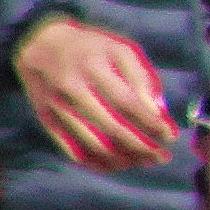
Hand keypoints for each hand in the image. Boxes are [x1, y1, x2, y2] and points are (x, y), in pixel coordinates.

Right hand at [12, 15, 173, 170]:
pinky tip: (116, 165)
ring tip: (144, 162)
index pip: (127, 103)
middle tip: (162, 156)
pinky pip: (71, 149)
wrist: (39, 44)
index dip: (150, 123)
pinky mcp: (47, 119)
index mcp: (94, 68)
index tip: (170, 136)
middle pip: (111, 128)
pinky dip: (96, 162)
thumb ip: (142, 78)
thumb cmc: (90, 48)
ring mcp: (57, 107)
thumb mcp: (121, 50)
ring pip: (92, 143)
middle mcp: (72, 89)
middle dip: (142, 147)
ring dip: (122, 159)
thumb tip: (158, 112)